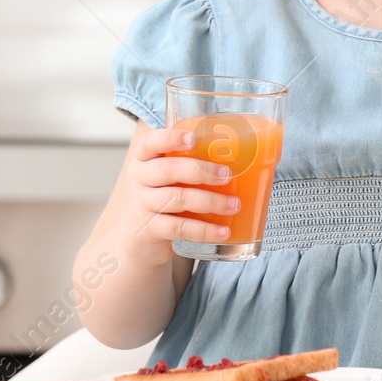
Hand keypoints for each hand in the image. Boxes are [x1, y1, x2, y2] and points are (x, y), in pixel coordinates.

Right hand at [112, 126, 242, 264]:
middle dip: (201, 170)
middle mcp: (139, 179)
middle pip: (168, 169)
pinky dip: (205, 230)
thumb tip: (244, 154)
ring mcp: (142, 205)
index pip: (151, 142)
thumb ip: (191, 164)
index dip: (171, 138)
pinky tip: (224, 231)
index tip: (194, 139)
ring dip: (210, 201)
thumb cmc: (162, 198)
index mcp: (144, 159)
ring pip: (177, 198)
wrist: (136, 241)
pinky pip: (179, 228)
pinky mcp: (149, 230)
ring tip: (234, 205)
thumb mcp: (168, 178)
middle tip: (228, 174)